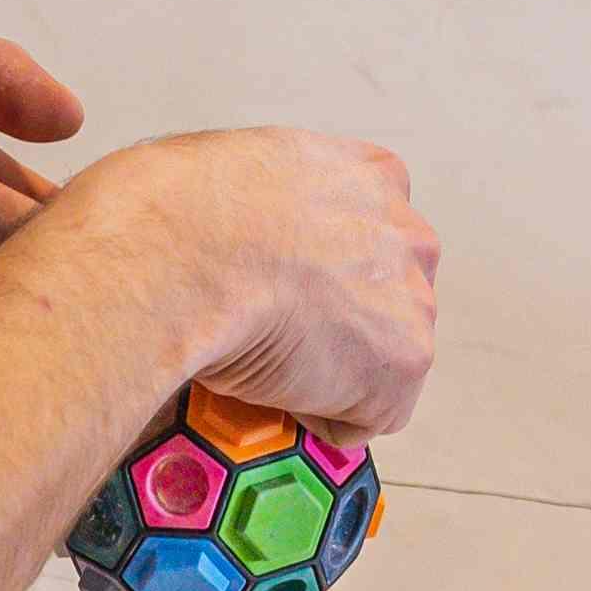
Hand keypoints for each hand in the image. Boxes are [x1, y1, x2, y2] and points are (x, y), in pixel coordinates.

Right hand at [66, 130, 441, 435]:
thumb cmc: (178, 212)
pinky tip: (270, 391)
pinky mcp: (403, 362)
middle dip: (339, 321)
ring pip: (378, 357)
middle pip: (385, 294)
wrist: (185, 257)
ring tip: (263, 364)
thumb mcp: (224, 172)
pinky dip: (317, 418)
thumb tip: (229, 231)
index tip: (289, 288)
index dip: (325, 268)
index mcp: (364, 174)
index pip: (368, 229)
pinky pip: (363, 413)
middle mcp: (404, 231)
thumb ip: (262, 204)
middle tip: (274, 333)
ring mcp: (412, 299)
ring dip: (329, 372)